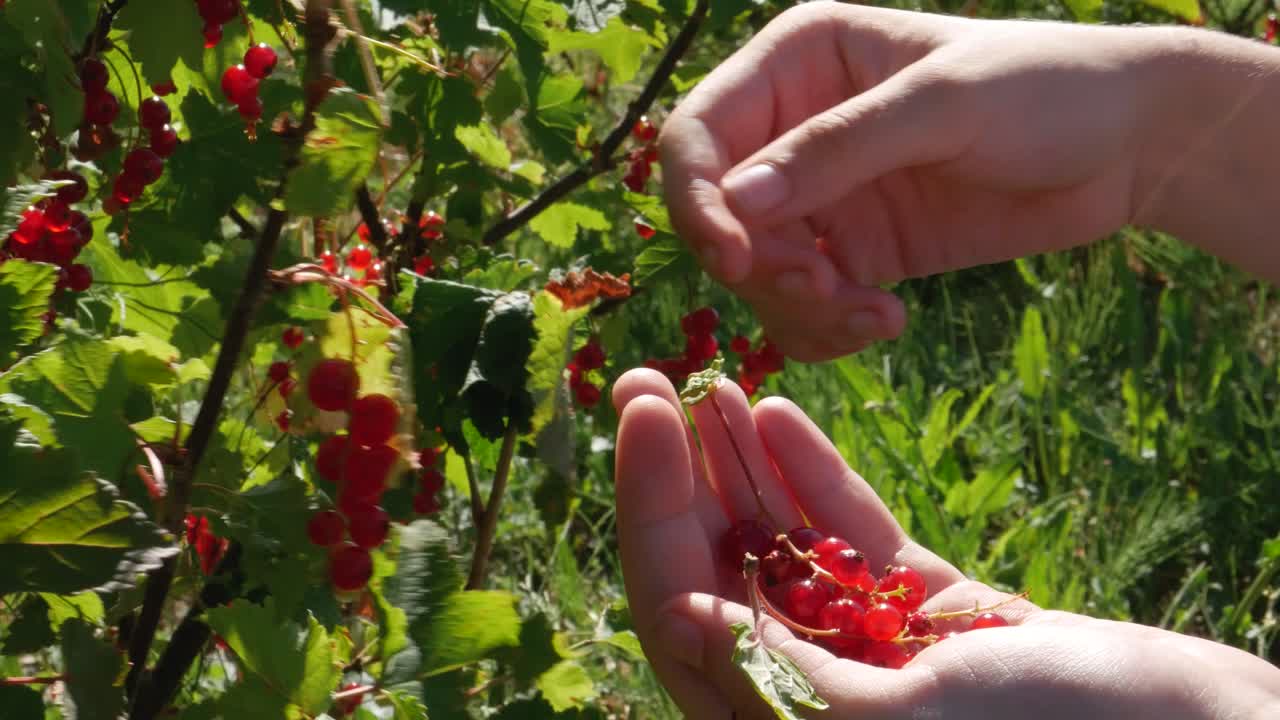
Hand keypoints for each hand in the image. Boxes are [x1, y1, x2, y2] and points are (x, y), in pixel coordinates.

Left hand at [610, 368, 1279, 718]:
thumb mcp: (906, 719)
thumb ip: (788, 680)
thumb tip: (679, 618)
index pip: (681, 614)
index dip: (649, 513)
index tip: (640, 416)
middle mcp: (813, 693)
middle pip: (718, 570)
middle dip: (678, 475)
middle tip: (648, 379)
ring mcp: (869, 648)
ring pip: (779, 545)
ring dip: (739, 463)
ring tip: (708, 381)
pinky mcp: (924, 613)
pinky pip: (850, 539)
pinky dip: (815, 479)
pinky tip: (777, 415)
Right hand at [660, 4, 1173, 360]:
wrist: (1128, 146)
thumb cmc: (1044, 88)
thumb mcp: (942, 105)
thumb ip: (838, 149)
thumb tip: (736, 202)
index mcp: (796, 63)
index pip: (699, 134)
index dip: (697, 200)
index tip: (737, 260)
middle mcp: (793, 129)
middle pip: (719, 217)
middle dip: (762, 267)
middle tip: (827, 288)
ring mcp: (822, 195)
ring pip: (757, 272)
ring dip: (801, 308)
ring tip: (876, 315)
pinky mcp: (856, 250)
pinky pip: (804, 306)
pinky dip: (828, 328)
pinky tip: (887, 322)